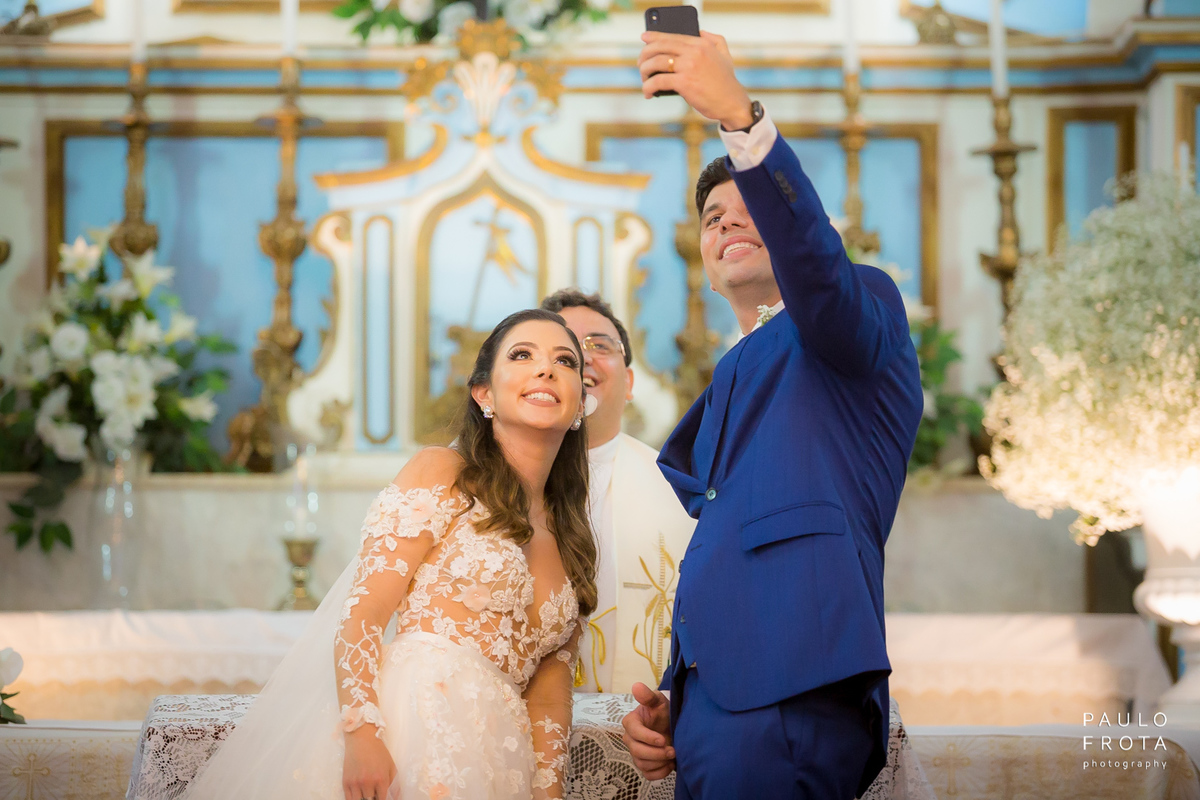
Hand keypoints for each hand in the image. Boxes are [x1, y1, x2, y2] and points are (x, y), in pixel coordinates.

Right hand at [342, 726, 396, 799]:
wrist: (361, 739)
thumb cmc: (378, 752)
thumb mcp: (391, 766)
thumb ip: (395, 784)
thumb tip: (397, 798)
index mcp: (381, 779)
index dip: (383, 799)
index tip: (382, 797)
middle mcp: (368, 783)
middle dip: (373, 798)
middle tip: (374, 792)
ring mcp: (355, 783)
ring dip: (364, 798)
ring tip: (367, 792)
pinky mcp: (345, 782)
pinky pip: (349, 799)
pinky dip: (354, 798)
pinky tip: (359, 794)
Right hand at [621, 682, 674, 780]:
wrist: (670, 726)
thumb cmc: (663, 712)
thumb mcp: (658, 701)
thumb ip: (648, 696)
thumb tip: (636, 686)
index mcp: (631, 722)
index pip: (634, 732)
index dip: (648, 738)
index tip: (663, 740)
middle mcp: (630, 739)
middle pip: (637, 751)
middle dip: (656, 753)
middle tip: (673, 750)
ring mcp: (636, 753)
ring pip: (642, 764)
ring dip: (659, 763)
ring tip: (673, 756)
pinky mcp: (643, 765)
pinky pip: (648, 775)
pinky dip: (660, 773)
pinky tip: (669, 765)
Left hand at [637, 31, 753, 130]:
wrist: (732, 102)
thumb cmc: (726, 82)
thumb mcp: (725, 55)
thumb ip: (715, 39)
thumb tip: (701, 30)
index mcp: (701, 43)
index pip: (672, 36)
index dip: (654, 37)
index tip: (644, 38)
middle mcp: (694, 51)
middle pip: (660, 47)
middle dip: (645, 55)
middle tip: (641, 65)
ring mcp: (689, 66)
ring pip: (656, 63)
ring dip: (644, 72)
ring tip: (644, 80)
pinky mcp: (684, 83)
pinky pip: (658, 81)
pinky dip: (648, 87)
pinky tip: (648, 93)